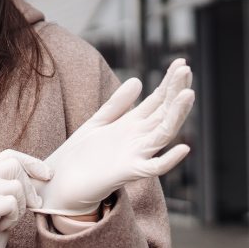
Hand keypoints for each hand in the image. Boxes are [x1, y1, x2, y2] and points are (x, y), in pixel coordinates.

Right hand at [0, 149, 51, 247]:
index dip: (31, 163)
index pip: (8, 156)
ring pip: (15, 186)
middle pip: (13, 166)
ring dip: (19, 207)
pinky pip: (11, 204)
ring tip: (5, 219)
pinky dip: (12, 218)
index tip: (48, 175)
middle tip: (31, 205)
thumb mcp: (0, 199)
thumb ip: (10, 182)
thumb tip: (43, 171)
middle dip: (29, 187)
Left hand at [33, 59, 195, 215]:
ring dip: (177, 116)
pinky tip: (183, 148)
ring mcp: (136, 154)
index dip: (170, 82)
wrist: (61, 185)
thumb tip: (138, 80)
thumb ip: (117, 104)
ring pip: (163, 133)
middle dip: (175, 91)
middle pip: (164, 112)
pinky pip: (153, 168)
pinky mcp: (128, 172)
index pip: (158, 100)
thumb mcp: (98, 122)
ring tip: (187, 95)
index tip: (181, 62)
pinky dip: (168, 160)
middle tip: (186, 69)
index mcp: (132, 125)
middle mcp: (139, 138)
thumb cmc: (79, 156)